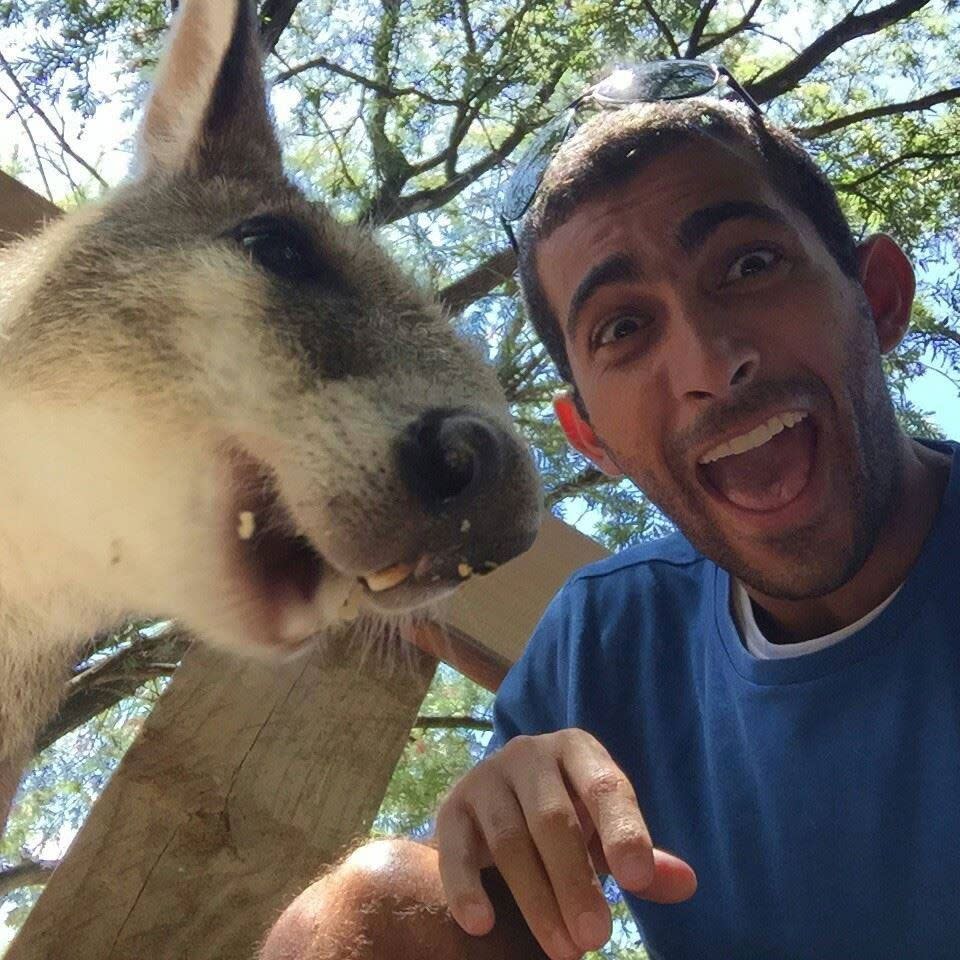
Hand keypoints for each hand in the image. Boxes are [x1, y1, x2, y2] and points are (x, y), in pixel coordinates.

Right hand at [435, 728, 696, 958]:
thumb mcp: (604, 827)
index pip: (604, 785)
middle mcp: (528, 754)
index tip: (638, 881)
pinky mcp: (451, 809)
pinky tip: (481, 925)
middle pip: (552, 818)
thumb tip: (685, 883)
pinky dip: (466, 888)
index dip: (623, 831)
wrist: (497, 795)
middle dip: (575, 881)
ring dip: (536, 899)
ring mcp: (485, 778)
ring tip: (564, 949)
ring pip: (509, 839)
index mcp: (576, 751)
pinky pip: (455, 851)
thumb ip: (640, 856)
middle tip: (596, 938)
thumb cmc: (567, 813)